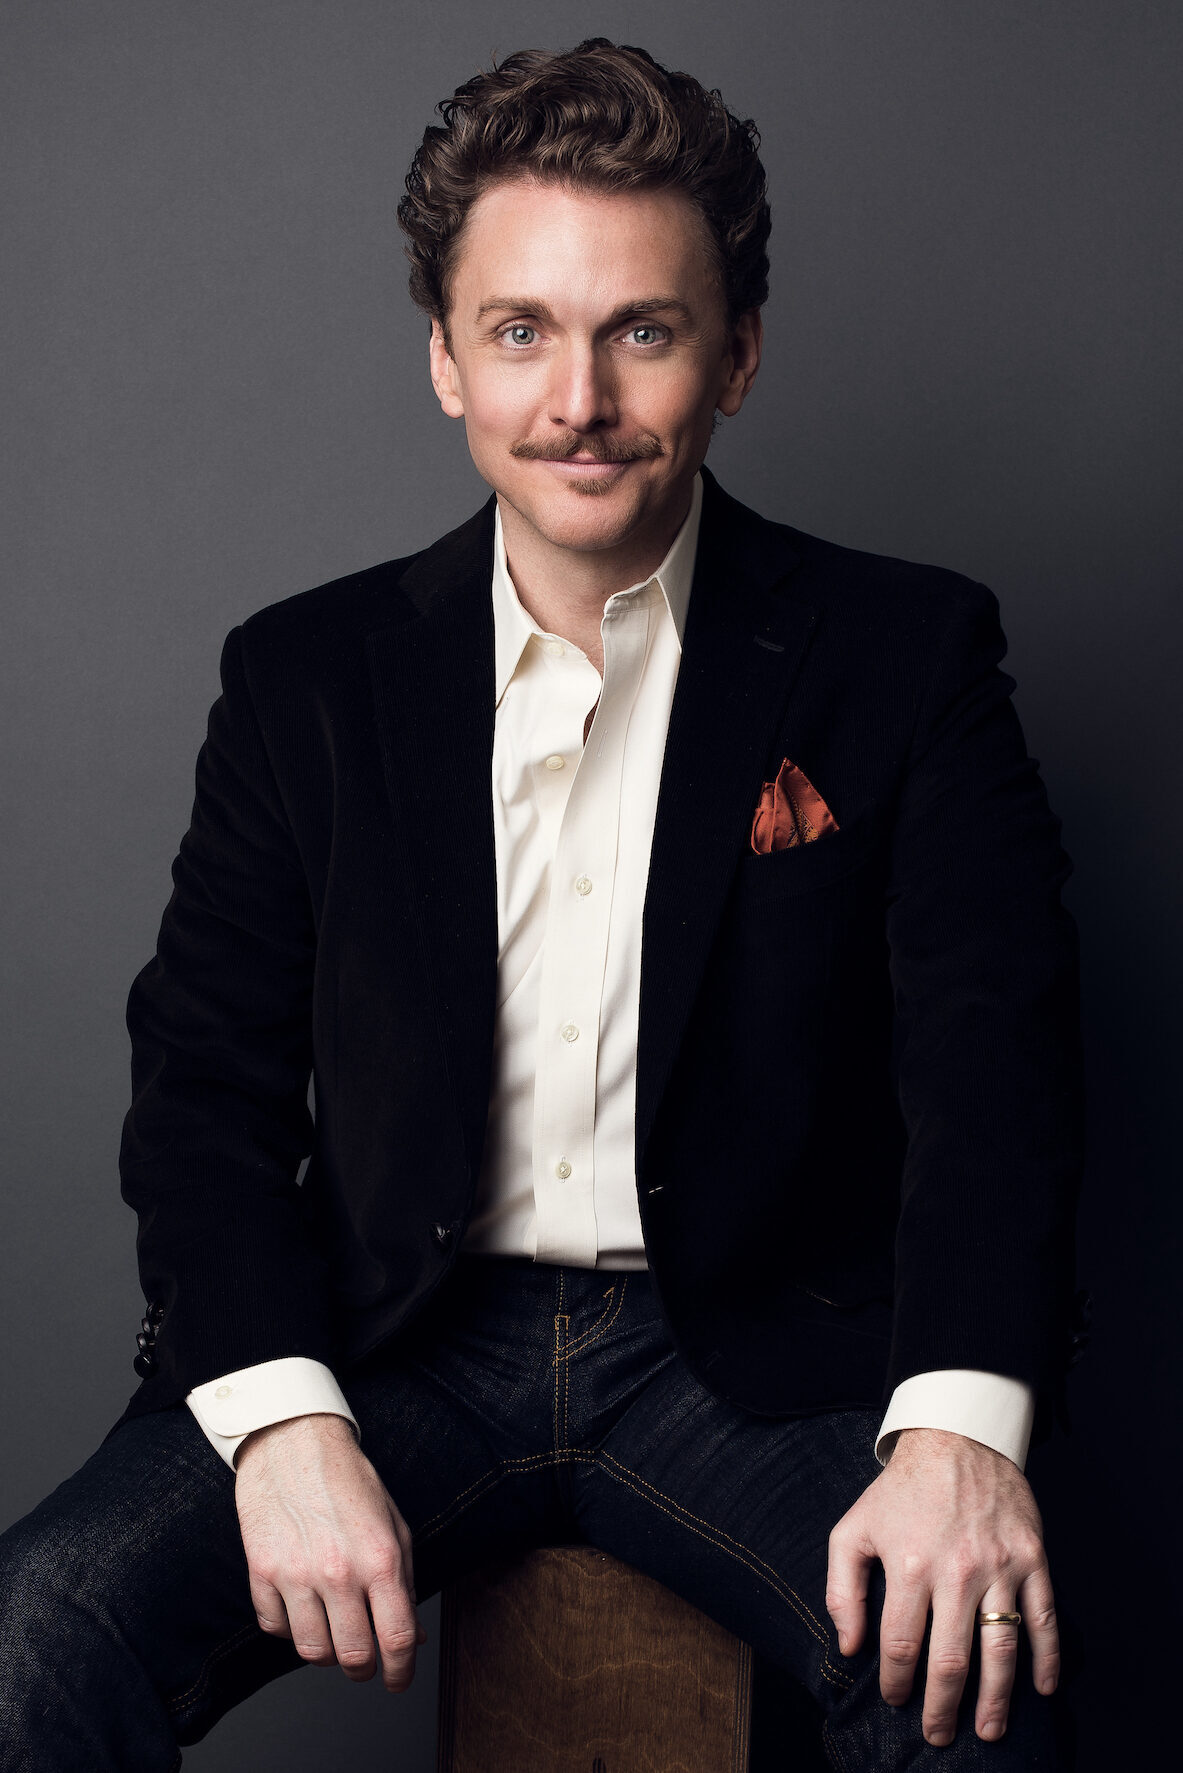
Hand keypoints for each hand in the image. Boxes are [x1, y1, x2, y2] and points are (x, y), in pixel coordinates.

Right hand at [235, 1413, 426, 1690]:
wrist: (295, 1442)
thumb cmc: (349, 1481)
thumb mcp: (393, 1525)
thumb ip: (405, 1583)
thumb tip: (413, 1636)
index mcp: (381, 1558)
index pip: (396, 1638)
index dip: (401, 1672)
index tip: (398, 1681)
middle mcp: (339, 1571)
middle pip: (352, 1656)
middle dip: (363, 1668)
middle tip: (364, 1662)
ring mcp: (296, 1573)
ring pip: (311, 1651)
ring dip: (325, 1651)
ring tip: (332, 1631)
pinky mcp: (261, 1572)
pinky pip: (275, 1628)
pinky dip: (289, 1627)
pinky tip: (301, 1605)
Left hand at [825, 1427, 1057, 1746]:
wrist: (955, 1437)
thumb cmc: (900, 1490)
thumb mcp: (853, 1528)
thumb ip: (841, 1588)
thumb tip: (847, 1646)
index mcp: (910, 1565)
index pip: (902, 1646)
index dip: (897, 1682)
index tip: (896, 1699)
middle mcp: (956, 1570)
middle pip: (952, 1659)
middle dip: (944, 1707)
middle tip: (939, 1735)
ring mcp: (999, 1565)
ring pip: (1001, 1648)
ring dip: (996, 1698)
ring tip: (987, 1730)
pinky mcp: (1032, 1557)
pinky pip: (1043, 1617)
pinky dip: (1047, 1657)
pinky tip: (1041, 1688)